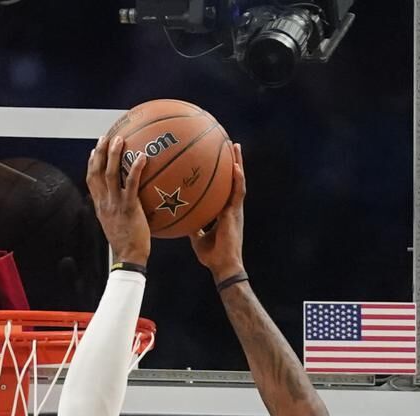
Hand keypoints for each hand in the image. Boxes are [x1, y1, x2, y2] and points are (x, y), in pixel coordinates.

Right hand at [87, 135, 150, 266]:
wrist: (128, 258)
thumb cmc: (127, 244)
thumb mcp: (117, 225)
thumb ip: (119, 211)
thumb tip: (130, 202)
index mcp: (100, 206)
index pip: (91, 181)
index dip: (91, 164)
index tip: (95, 150)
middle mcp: (104, 203)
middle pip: (97, 172)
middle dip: (99, 153)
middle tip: (105, 137)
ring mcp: (115, 205)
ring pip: (110, 174)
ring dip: (113, 155)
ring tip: (119, 139)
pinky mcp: (128, 208)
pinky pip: (131, 184)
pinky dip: (135, 169)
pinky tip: (142, 157)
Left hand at [189, 142, 244, 281]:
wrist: (223, 266)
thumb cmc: (211, 256)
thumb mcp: (197, 238)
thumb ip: (193, 226)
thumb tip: (181, 217)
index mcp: (223, 213)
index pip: (222, 189)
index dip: (222, 175)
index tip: (218, 160)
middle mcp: (231, 208)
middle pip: (232, 180)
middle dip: (232, 162)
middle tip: (229, 145)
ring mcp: (235, 210)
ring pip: (238, 181)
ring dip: (238, 163)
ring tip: (235, 147)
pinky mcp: (236, 214)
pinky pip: (238, 193)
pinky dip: (237, 179)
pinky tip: (235, 166)